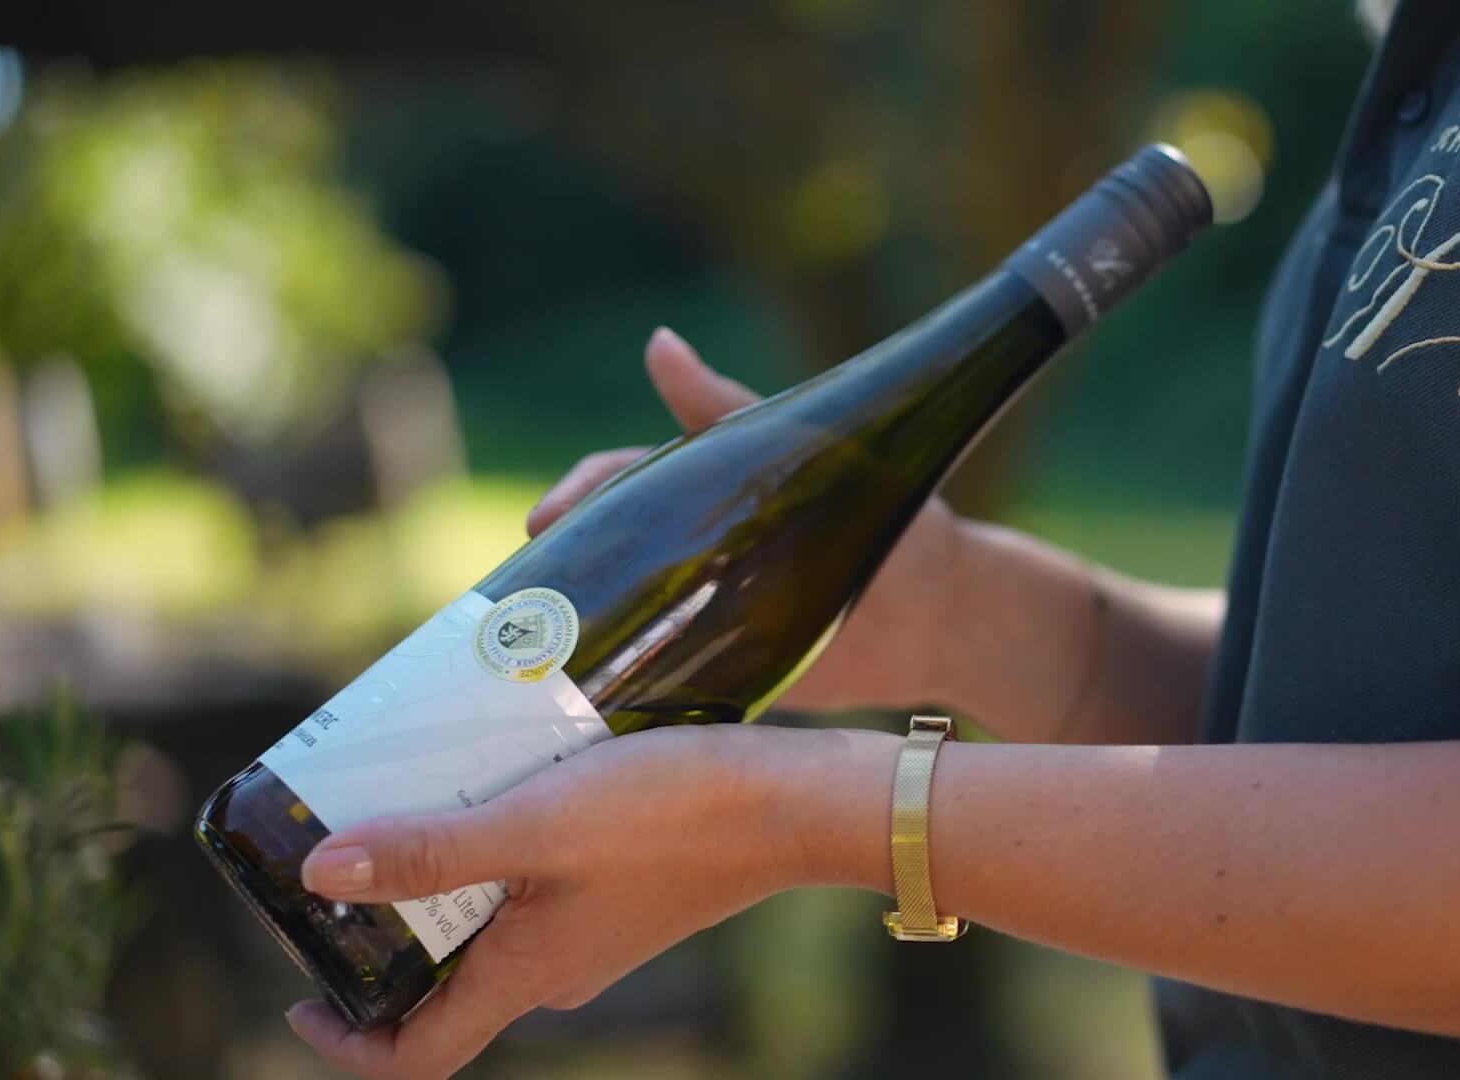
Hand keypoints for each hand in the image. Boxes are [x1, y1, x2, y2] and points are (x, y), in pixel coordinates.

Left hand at [283, 725, 822, 1078]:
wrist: (792, 801)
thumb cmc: (670, 816)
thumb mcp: (534, 826)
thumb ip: (430, 850)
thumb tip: (320, 874)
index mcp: (524, 977)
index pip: (414, 1056)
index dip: (345, 1042)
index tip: (301, 994)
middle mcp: (554, 971)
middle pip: (443, 983)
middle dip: (385, 930)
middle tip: (353, 849)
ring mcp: (592, 934)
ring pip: (489, 927)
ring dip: (442, 879)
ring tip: (419, 798)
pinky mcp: (622, 892)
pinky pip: (535, 891)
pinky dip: (498, 853)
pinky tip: (503, 784)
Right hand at [526, 326, 969, 714]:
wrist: (941, 619)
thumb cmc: (887, 517)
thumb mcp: (808, 456)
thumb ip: (729, 412)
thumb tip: (656, 343)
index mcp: (704, 496)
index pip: (617, 487)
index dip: (576, 499)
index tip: (542, 520)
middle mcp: (690, 556)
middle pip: (601, 558)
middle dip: (555, 574)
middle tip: (518, 601)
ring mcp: (698, 619)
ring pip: (613, 622)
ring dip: (569, 636)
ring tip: (523, 660)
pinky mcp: (718, 678)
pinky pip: (652, 686)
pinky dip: (615, 697)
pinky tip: (573, 716)